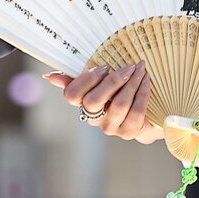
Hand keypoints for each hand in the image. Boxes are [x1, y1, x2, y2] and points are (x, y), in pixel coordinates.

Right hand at [43, 61, 162, 142]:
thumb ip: (78, 77)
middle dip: (113, 80)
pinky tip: (146, 80)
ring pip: (118, 104)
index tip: (104, 66)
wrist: (148, 114)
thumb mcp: (102, 81)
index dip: (86, 79)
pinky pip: (136, 110)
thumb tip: (50, 76)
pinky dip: (142, 92)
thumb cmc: (121, 91)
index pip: (71, 95)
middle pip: (94, 101)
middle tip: (129, 65)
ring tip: (140, 68)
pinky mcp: (129, 132)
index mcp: (83, 103)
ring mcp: (111, 127)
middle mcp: (94, 118)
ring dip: (132, 83)